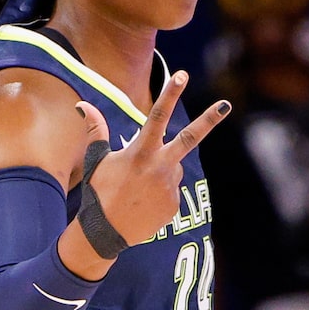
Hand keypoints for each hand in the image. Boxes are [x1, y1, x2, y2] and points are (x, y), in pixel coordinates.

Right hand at [74, 71, 230, 247]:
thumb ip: (96, 130)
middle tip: (226, 104)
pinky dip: (160, 193)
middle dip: (209, 119)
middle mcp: (159, 167)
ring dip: (160, 172)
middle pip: (190, 138)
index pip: (158, 116)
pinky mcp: (174, 205)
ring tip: (138, 189)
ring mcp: (170, 187)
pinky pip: (171, 191)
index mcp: (140, 152)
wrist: (105, 234)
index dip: (170, 94)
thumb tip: (82, 104)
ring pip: (173, 168)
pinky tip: (143, 203)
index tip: (182, 75)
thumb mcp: (96, 161)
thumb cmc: (98, 193)